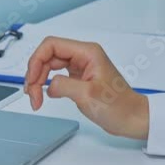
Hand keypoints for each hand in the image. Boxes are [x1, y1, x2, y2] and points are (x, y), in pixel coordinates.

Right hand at [24, 36, 149, 139]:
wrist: (133, 119)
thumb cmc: (119, 106)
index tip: (32, 80)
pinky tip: (43, 95)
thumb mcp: (88, 95)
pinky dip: (45, 84)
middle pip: (48, 55)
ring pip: (49, 65)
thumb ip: (63, 86)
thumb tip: (48, 86)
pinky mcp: (78, 77)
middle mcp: (83, 56)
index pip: (51, 45)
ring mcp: (80, 66)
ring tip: (35, 97)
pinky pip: (55, 75)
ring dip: (38, 80)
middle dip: (35, 73)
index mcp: (87, 52)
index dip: (37, 60)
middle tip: (32, 95)